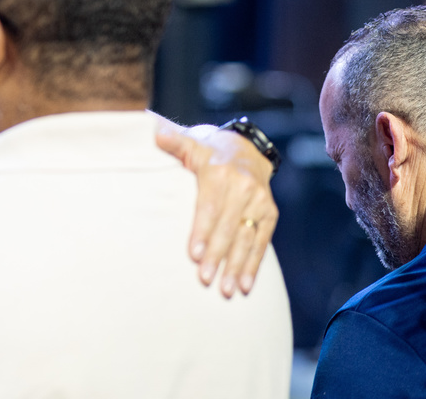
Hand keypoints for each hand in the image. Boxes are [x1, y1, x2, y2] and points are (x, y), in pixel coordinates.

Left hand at [155, 120, 277, 297]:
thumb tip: (156, 134)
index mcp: (219, 174)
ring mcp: (259, 202)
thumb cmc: (207, 153)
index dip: (203, 232)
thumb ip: (174, 142)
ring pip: (246, 238)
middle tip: (206, 280)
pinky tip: (246, 285)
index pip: (210, 208)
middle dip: (217, 256)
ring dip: (236, 267)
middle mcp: (243, 188)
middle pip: (228, 228)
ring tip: (227, 290)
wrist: (245, 150)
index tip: (195, 255)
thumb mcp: (190, 144)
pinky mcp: (270, 214)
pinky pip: (261, 242)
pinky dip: (254, 264)